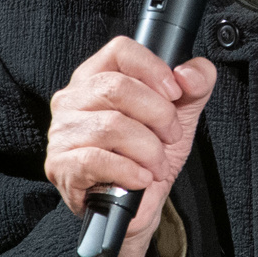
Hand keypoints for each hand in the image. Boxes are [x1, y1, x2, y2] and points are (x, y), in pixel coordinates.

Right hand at [45, 36, 216, 256]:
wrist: (137, 207)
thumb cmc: (150, 154)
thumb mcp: (180, 115)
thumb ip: (196, 84)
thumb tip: (189, 73)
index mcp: (97, 76)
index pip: (120, 50)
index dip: (153, 68)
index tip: (174, 92)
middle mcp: (73, 98)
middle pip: (117, 87)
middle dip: (158, 115)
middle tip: (170, 137)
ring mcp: (62, 132)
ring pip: (111, 126)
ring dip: (148, 150)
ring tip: (156, 164)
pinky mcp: (61, 165)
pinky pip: (97, 160)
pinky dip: (129, 170)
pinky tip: (140, 178)